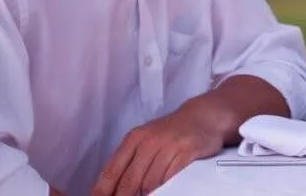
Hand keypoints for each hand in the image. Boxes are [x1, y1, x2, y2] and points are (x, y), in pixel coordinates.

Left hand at [91, 102, 226, 194]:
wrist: (202, 117)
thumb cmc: (169, 133)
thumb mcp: (145, 141)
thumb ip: (129, 162)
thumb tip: (111, 190)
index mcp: (133, 139)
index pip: (111, 170)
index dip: (103, 191)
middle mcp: (149, 141)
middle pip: (129, 180)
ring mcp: (169, 145)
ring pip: (150, 182)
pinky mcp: (187, 151)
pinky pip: (170, 177)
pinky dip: (164, 188)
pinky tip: (162, 191)